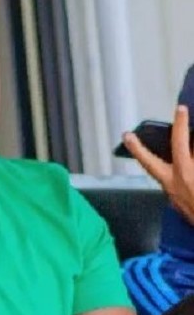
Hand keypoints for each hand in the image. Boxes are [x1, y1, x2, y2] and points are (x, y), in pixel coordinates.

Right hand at [124, 105, 193, 222]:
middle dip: (179, 126)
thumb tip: (175, 184)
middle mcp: (183, 175)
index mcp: (171, 184)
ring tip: (192, 125)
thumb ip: (177, 191)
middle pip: (180, 145)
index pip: (150, 163)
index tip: (128, 135)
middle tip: (181, 108)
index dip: (138, 148)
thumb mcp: (180, 206)